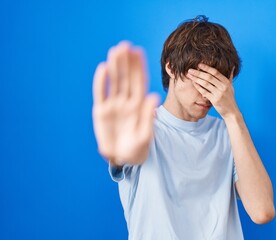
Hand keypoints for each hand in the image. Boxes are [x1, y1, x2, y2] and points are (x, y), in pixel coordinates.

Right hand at [92, 41, 158, 165]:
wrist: (123, 158)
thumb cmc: (138, 148)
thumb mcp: (145, 134)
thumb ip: (148, 115)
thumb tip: (154, 96)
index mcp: (139, 106)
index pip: (139, 82)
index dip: (139, 67)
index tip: (138, 51)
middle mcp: (127, 102)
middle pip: (126, 78)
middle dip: (126, 62)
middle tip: (125, 45)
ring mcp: (114, 105)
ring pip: (114, 82)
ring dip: (114, 67)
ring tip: (115, 51)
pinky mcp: (101, 111)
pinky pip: (101, 93)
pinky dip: (101, 82)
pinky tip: (103, 68)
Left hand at [186, 63, 237, 118]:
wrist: (231, 111)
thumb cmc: (230, 98)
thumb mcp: (231, 87)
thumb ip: (229, 77)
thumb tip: (232, 67)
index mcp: (226, 82)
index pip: (215, 72)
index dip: (207, 68)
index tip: (199, 64)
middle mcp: (223, 87)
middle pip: (209, 77)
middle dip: (198, 72)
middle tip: (190, 70)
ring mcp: (219, 94)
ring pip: (205, 84)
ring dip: (196, 79)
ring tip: (189, 75)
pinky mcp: (214, 100)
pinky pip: (204, 92)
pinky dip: (198, 87)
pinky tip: (193, 83)